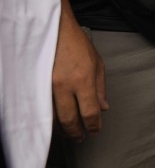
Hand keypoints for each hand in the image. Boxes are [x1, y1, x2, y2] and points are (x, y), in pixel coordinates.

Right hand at [51, 18, 106, 140]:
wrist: (55, 29)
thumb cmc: (77, 44)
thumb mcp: (98, 64)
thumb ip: (100, 88)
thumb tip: (103, 108)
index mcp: (83, 80)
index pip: (89, 112)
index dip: (93, 126)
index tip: (95, 131)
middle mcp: (65, 85)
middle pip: (70, 119)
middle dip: (76, 133)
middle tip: (81, 138)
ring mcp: (48, 85)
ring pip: (54, 116)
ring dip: (62, 128)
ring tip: (69, 132)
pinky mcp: (37, 84)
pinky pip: (43, 108)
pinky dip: (51, 118)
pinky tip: (56, 122)